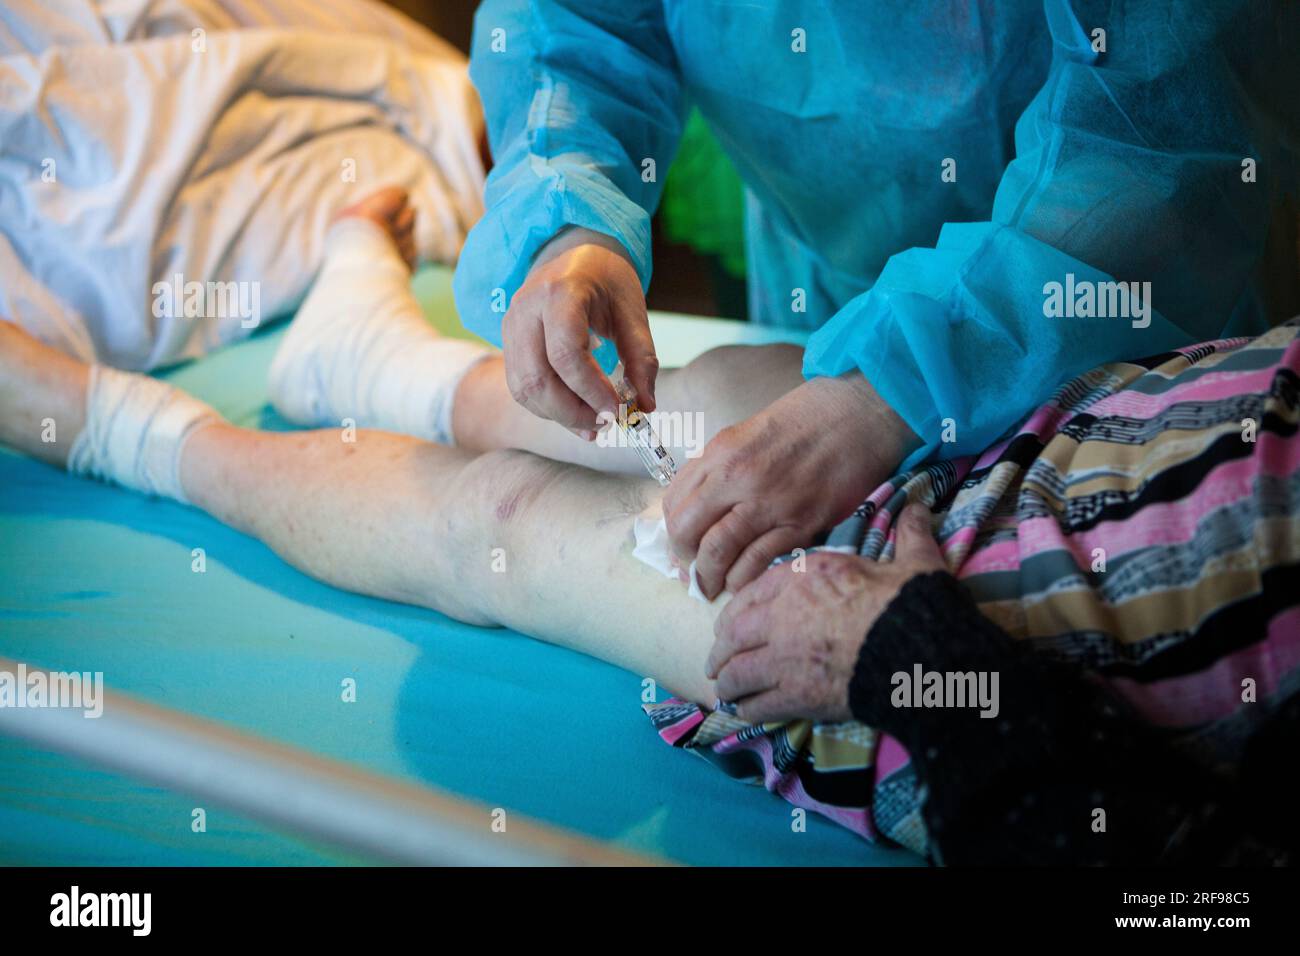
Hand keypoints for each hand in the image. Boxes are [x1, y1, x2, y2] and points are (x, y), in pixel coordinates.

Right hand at [501, 227, 657, 436]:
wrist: (573, 254)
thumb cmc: (606, 281)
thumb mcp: (632, 311)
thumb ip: (641, 358)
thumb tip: (645, 407)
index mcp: (560, 292)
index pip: (565, 353)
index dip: (590, 389)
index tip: (617, 410)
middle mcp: (526, 309)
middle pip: (537, 378)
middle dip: (572, 412)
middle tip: (605, 424)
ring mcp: (510, 327)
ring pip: (524, 389)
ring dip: (558, 415)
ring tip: (593, 424)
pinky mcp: (507, 343)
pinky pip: (521, 387)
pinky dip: (547, 407)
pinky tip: (574, 412)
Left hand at [662, 372, 916, 599]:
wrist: (860, 414)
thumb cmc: (807, 420)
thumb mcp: (748, 433)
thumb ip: (720, 468)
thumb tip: (698, 507)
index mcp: (721, 453)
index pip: (675, 503)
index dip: (671, 532)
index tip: (680, 546)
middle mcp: (738, 478)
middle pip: (687, 531)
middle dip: (684, 558)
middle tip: (692, 571)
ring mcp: (770, 502)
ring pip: (718, 552)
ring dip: (709, 576)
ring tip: (711, 587)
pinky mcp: (802, 523)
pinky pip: (759, 562)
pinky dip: (744, 579)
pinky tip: (742, 583)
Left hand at [707, 503, 944, 722]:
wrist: (919, 652)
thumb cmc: (912, 604)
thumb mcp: (912, 561)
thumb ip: (907, 536)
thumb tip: (919, 510)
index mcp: (806, 577)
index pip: (754, 591)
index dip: (737, 611)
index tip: (731, 622)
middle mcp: (784, 614)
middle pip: (734, 634)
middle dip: (721, 650)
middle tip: (717, 662)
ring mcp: (785, 657)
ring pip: (738, 672)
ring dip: (729, 683)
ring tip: (726, 691)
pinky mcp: (796, 695)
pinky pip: (758, 704)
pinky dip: (748, 709)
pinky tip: (747, 712)